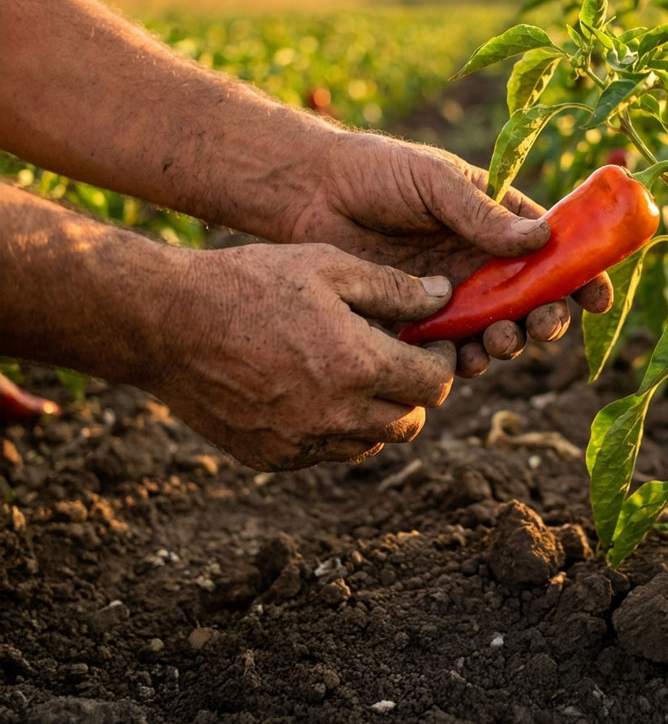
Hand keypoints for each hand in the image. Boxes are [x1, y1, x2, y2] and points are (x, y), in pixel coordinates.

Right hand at [150, 242, 456, 470]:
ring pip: (372, 442)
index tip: (434, 343)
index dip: (443, 362)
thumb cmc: (250, 283)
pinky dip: (338, 428)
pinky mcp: (272, 457)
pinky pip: (327, 452)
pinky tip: (318, 389)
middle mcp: (336, 415)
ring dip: (380, 412)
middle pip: (411, 421)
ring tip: (359, 372)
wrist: (167, 323)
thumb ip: (393, 287)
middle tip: (400, 358)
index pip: (435, 384)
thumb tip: (443, 296)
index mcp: (357, 365)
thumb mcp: (328, 266)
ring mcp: (302, 442)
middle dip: (416, 390)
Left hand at [288, 132, 611, 375]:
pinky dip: (466, 360)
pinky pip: (452, 349)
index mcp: (497, 222)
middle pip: (533, 300)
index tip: (597, 297)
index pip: (553, 251)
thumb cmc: (377, 171)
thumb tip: (544, 238)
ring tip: (499, 340)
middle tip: (542, 325)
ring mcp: (452, 293)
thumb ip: (483, 214)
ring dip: (510, 342)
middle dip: (547, 318)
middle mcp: (481, 262)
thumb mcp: (435, 182)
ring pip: (498, 330)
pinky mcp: (417, 321)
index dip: (582, 274)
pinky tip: (465, 359)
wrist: (309, 194)